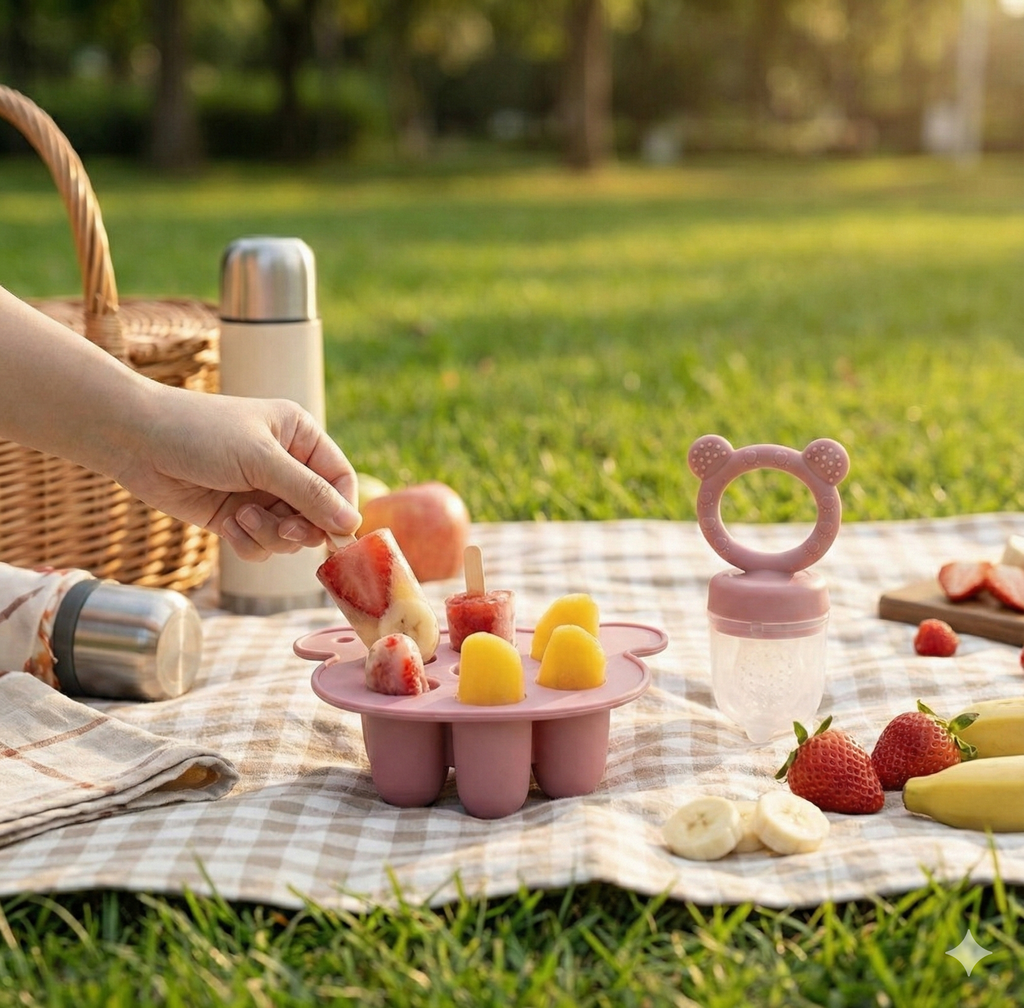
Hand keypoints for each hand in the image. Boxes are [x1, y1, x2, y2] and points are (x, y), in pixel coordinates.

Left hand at [115, 386, 359, 560]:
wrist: (134, 440)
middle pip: (318, 514)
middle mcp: (285, 465)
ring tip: (241, 517)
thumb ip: (309, 493)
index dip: (340, 509)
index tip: (333, 535)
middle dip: (300, 527)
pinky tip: (227, 525)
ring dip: (269, 534)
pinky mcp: (235, 516)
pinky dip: (247, 542)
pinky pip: (260, 544)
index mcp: (300, 437)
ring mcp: (260, 493)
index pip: (340, 480)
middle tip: (285, 530)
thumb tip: (352, 523)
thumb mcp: (261, 459)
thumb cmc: (200, 434)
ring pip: (289, 535)